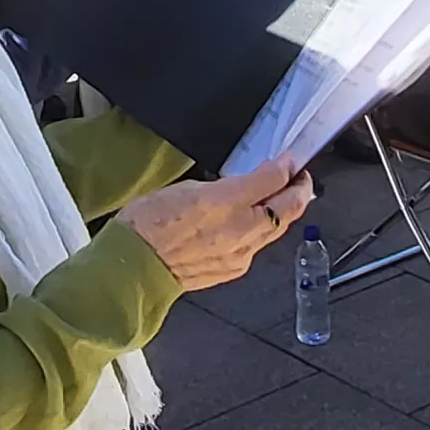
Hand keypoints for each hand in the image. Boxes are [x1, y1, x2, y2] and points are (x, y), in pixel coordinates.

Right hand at [123, 159, 312, 291]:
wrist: (132, 268)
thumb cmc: (149, 225)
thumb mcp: (190, 188)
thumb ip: (231, 184)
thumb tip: (259, 176)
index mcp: (229, 207)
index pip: (275, 184)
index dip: (289, 168)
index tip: (291, 159)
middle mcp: (241, 234)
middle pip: (286, 210)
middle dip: (298, 191)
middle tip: (298, 176)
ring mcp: (239, 255)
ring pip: (275, 229)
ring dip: (283, 210)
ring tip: (280, 195)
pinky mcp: (231, 270)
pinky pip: (257, 246)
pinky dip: (262, 230)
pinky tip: (253, 221)